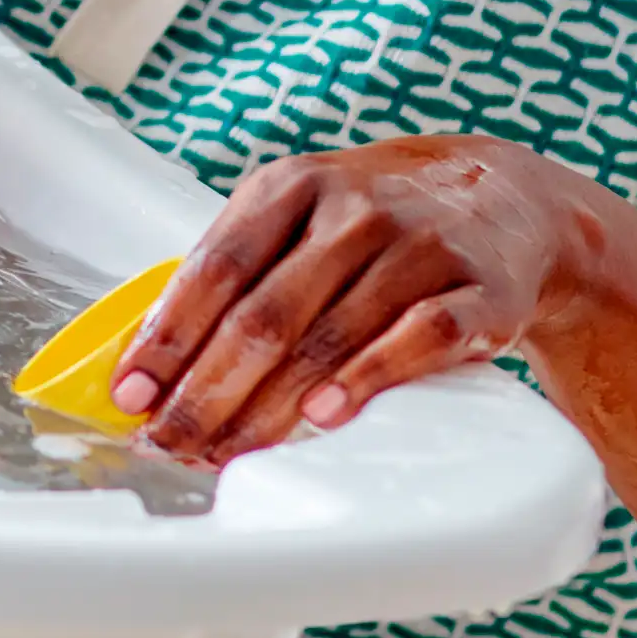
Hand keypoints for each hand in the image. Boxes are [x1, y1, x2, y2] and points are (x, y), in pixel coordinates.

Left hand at [110, 135, 585, 465]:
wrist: (505, 199)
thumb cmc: (375, 222)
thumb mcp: (300, 213)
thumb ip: (236, 268)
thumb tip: (154, 352)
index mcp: (293, 186)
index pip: (215, 266)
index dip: (168, 335)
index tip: (131, 393)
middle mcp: (353, 210)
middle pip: (264, 312)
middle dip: (206, 388)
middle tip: (170, 442)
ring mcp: (418, 247)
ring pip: (329, 335)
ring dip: (270, 405)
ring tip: (226, 450)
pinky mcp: (479, 291)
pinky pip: (417, 338)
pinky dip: (366, 380)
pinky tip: (325, 417)